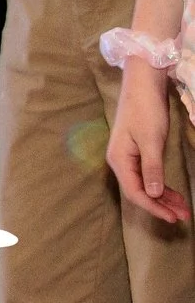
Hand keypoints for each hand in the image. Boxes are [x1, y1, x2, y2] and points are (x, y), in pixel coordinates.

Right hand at [111, 62, 189, 222]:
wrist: (142, 85)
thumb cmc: (144, 111)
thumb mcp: (151, 141)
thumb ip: (152, 169)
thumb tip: (154, 195)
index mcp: (119, 159)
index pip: (135, 192)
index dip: (154, 207)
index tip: (173, 217)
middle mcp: (120, 161)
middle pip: (139, 191)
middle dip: (161, 205)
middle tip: (184, 216)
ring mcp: (128, 157)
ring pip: (145, 185)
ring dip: (163, 197)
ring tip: (183, 207)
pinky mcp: (138, 152)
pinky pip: (148, 175)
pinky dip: (161, 186)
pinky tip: (173, 192)